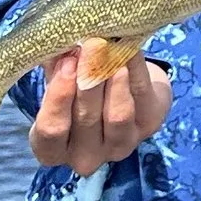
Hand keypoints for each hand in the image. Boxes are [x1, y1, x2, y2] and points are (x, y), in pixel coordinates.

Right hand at [30, 43, 170, 173]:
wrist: (123, 91)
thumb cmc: (79, 90)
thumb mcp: (60, 81)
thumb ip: (55, 66)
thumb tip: (60, 44)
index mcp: (53, 149)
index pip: (51, 131)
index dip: (58, 98)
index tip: (66, 64)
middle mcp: (85, 156)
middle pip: (86, 119)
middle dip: (88, 80)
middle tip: (90, 46)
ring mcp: (120, 146)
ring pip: (118, 115)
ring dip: (114, 80)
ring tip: (111, 50)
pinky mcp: (149, 126)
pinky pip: (142, 96)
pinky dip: (135, 69)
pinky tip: (129, 47)